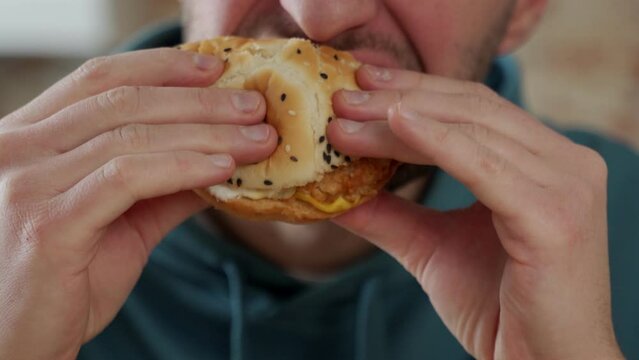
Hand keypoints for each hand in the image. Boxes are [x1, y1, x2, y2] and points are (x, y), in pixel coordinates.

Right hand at [0, 49, 275, 358]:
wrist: (19, 347)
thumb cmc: (63, 283)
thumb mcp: (119, 223)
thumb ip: (163, 186)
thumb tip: (223, 157)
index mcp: (30, 138)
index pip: (99, 80)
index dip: (161, 67)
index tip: (215, 68)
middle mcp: (17, 149)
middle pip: (122, 101)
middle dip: (198, 99)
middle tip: (253, 105)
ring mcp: (26, 184)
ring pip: (129, 135)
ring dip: (205, 132)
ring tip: (256, 138)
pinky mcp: (47, 224)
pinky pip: (126, 178)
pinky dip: (181, 167)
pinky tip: (222, 168)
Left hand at [328, 65, 623, 358]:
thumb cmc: (498, 309)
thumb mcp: (432, 248)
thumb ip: (389, 214)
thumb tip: (334, 191)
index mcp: (543, 162)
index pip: (472, 110)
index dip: (415, 90)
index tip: (359, 84)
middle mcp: (565, 162)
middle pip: (471, 109)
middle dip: (401, 97)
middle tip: (342, 94)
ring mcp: (567, 185)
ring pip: (472, 130)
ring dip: (401, 118)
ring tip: (346, 117)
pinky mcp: (556, 215)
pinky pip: (485, 166)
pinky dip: (438, 140)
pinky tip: (395, 121)